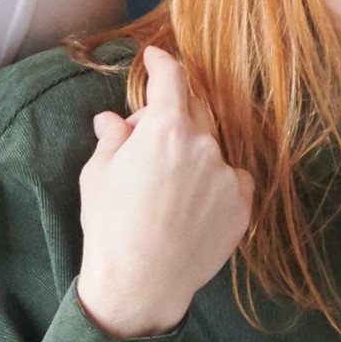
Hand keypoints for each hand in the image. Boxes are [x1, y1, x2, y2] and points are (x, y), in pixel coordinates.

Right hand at [73, 43, 252, 339]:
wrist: (141, 283)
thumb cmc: (111, 228)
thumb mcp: (98, 175)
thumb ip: (113, 139)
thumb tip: (113, 120)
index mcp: (166, 129)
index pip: (171, 79)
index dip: (162, 63)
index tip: (155, 58)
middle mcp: (205, 145)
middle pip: (196, 109)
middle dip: (172, 114)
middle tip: (147, 137)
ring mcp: (228, 176)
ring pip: (212, 148)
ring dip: (192, 153)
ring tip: (165, 187)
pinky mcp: (242, 206)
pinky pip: (231, 180)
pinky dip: (214, 183)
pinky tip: (191, 205)